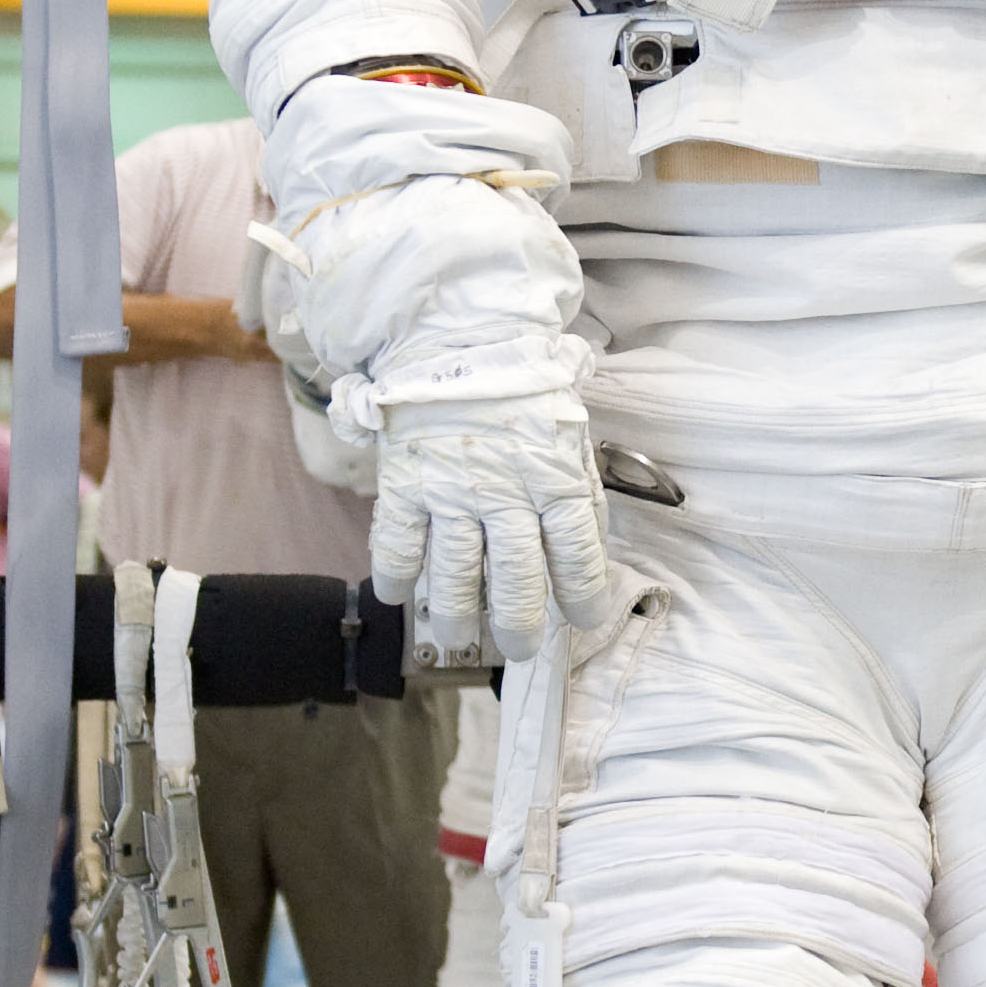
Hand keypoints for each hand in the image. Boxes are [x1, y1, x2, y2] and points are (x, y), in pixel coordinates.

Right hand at [365, 387, 626, 663]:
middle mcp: (504, 491)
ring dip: (456, 613)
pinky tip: (399, 595)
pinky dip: (396, 576)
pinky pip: (398, 542)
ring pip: (454, 572)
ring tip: (458, 636)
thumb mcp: (570, 436)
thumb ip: (579, 494)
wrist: (459, 339)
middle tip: (517, 647)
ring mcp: (450, 489)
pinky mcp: (405, 481)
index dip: (581, 594)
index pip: (575, 552)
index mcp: (554, 477)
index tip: (582, 619)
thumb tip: (589, 552)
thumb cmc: (523, 391)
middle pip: (514, 576)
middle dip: (517, 623)